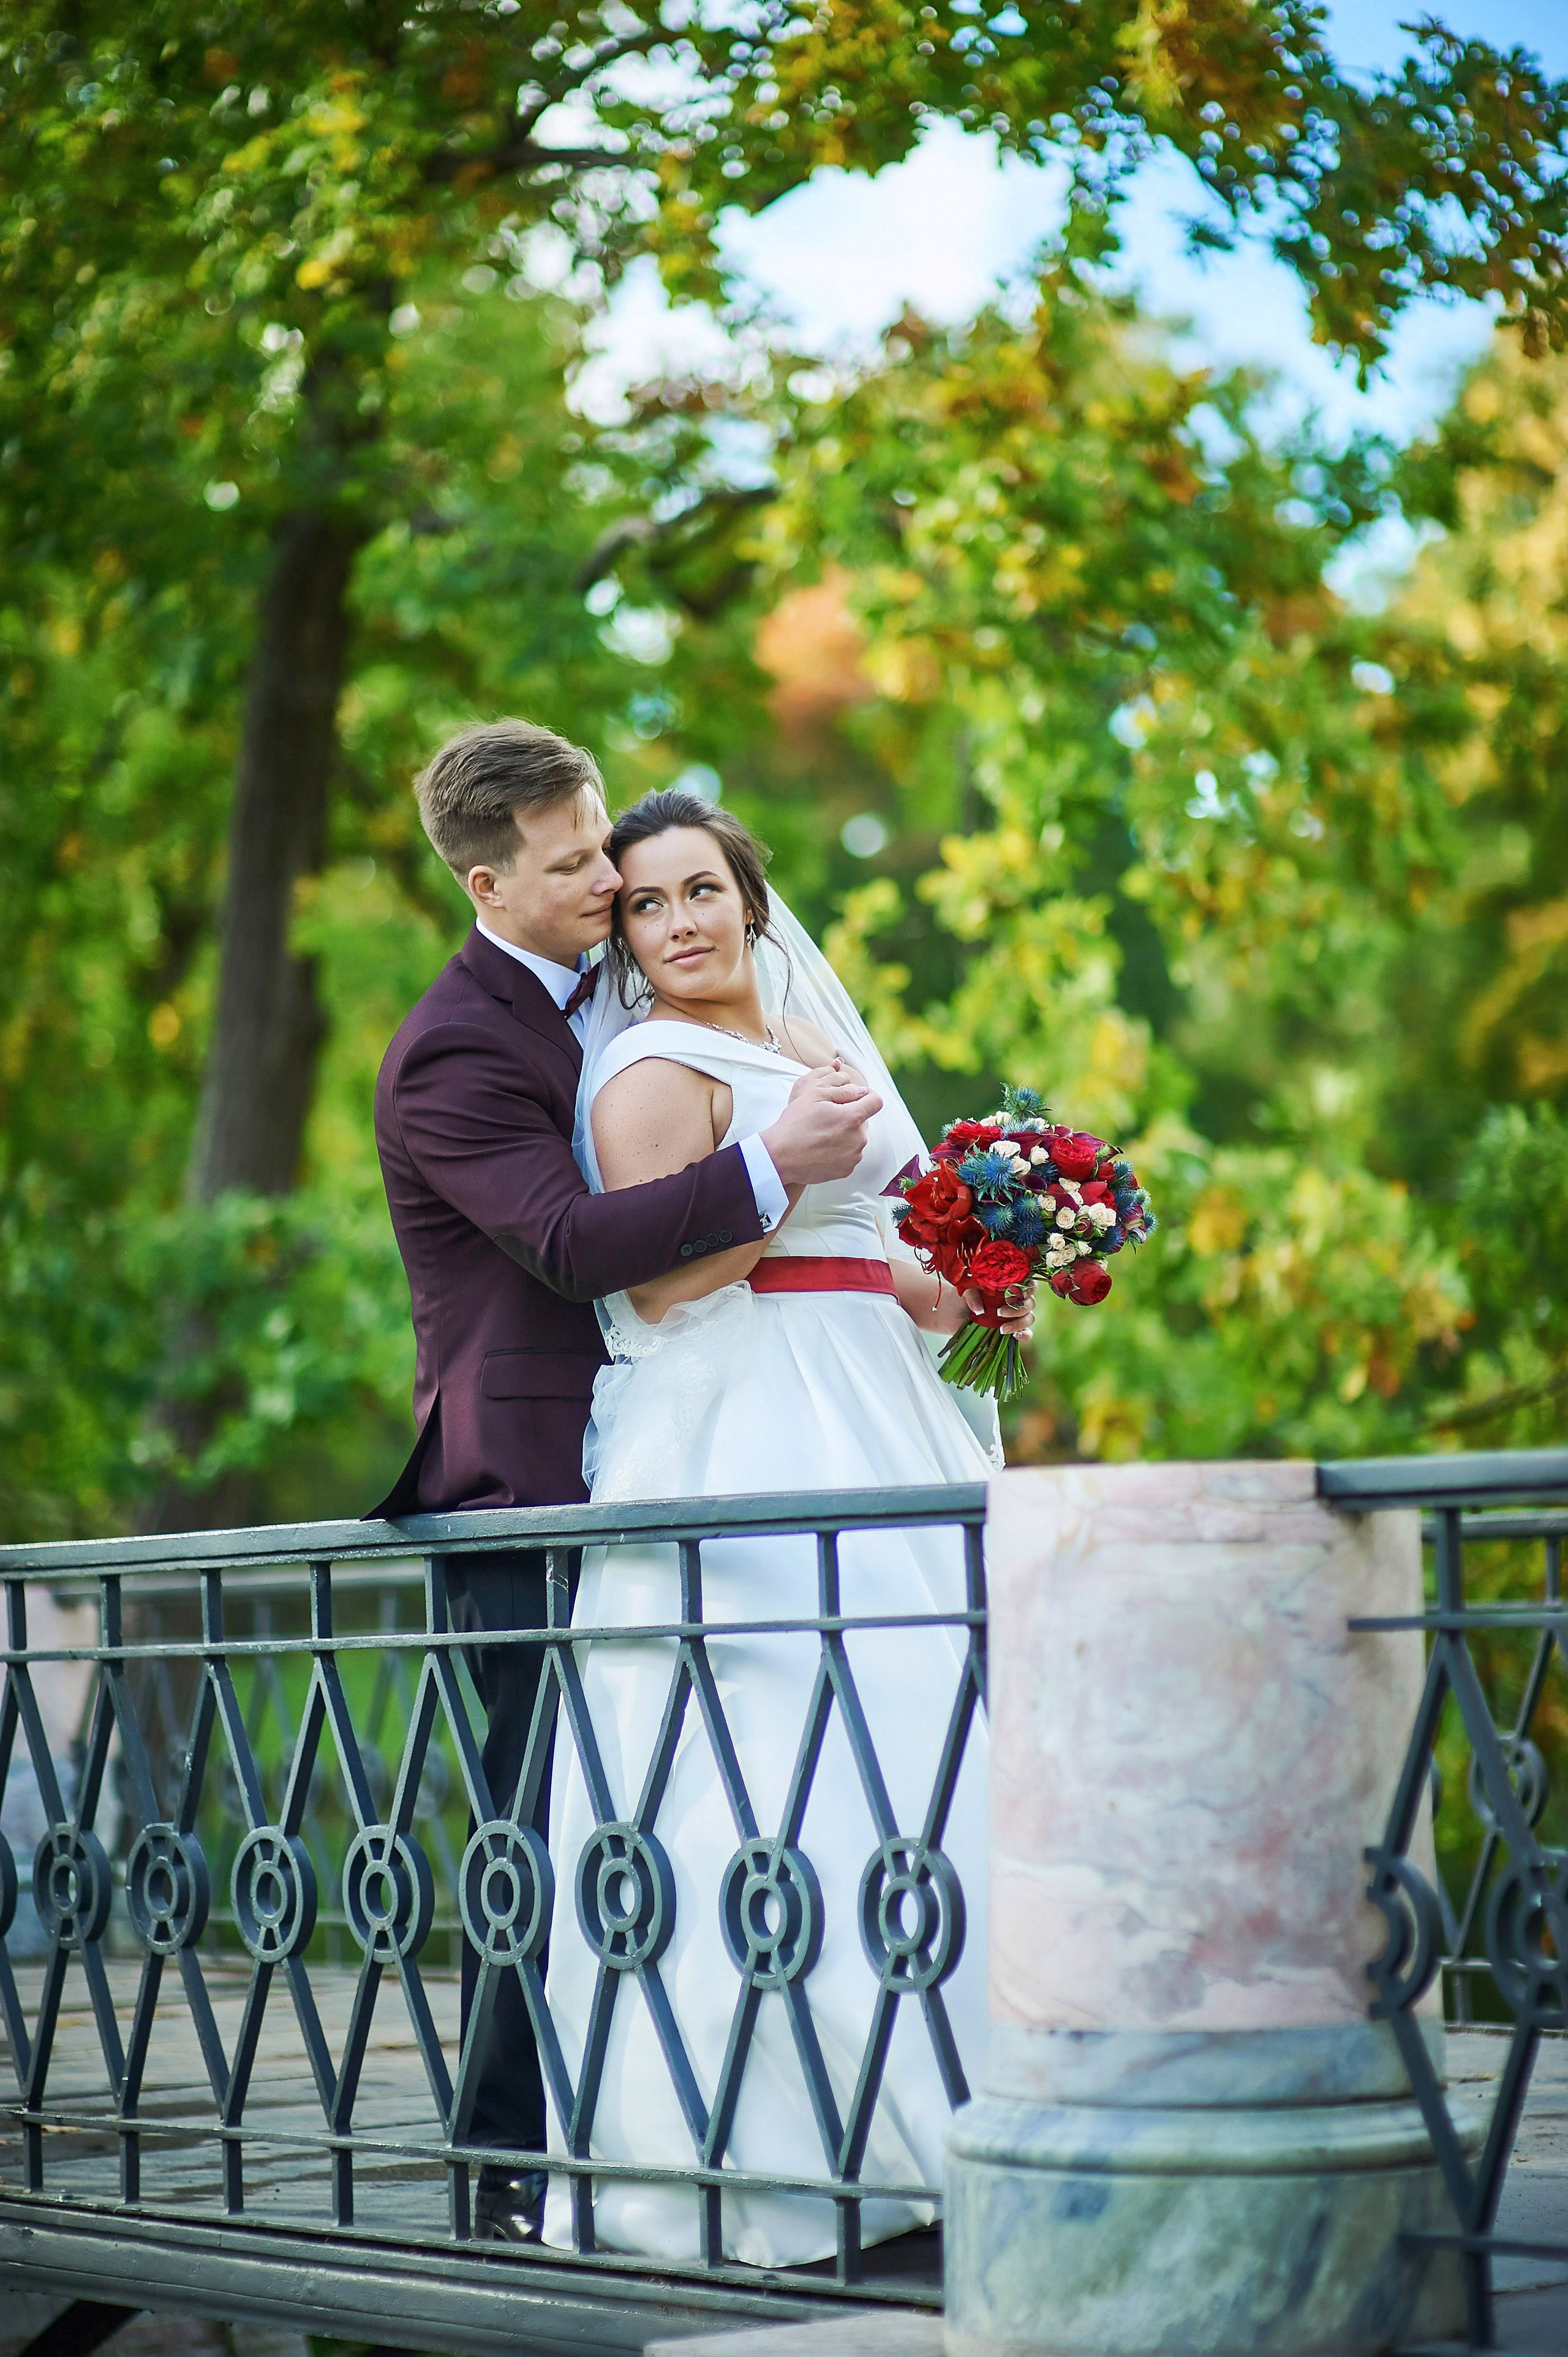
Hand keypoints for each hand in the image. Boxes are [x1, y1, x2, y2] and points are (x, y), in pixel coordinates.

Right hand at [761, 1058, 882, 1185]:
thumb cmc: (794, 1125)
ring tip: (822, 1134)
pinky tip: (822, 1147)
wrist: (780, 1157)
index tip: (853, 1098)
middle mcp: (858, 1139)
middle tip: (827, 1117)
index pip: (876, 1101)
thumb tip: (861, 1092)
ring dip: (845, 1133)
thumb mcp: (814, 1095)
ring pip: (856, 1138)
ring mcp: (853, 1156)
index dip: (866, 1096)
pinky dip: (840, 1149)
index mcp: (853, 1118)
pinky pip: (850, 1154)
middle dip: (851, 1116)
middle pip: (864, 1120)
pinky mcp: (846, 1170)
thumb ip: (844, 1091)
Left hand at [960, 1282, 1035, 1340]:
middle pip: (1030, 1302)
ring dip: (1019, 1323)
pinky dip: (1024, 1335)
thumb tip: (980, 1309)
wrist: (953, 1315)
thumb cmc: (961, 1298)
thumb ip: (972, 1295)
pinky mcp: (1012, 1330)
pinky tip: (1015, 1336)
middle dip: (1018, 1309)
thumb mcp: (964, 1292)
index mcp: (1008, 1285)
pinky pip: (1026, 1333)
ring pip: (1030, 1317)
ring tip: (1001, 1329)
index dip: (1027, 1288)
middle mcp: (1015, 1299)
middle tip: (999, 1312)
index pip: (1028, 1282)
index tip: (1012, 1293)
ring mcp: (1015, 1315)